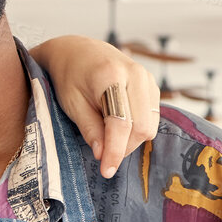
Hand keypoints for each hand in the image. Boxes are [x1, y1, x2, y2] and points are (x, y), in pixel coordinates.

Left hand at [27, 35, 160, 178]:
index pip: (121, 123)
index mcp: (111, 76)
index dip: (115, 151)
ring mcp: (147, 78)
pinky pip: (152, 117)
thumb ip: (89, 129)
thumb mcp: (71, 103)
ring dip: (131, 139)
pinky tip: (118, 125)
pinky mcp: (152, 84)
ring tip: (108, 136)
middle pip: (142, 126)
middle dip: (124, 147)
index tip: (107, 171)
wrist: (77, 50)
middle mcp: (135, 74)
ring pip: (150, 124)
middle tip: (103, 153)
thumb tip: (103, 156)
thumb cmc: (69, 76)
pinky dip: (137, 128)